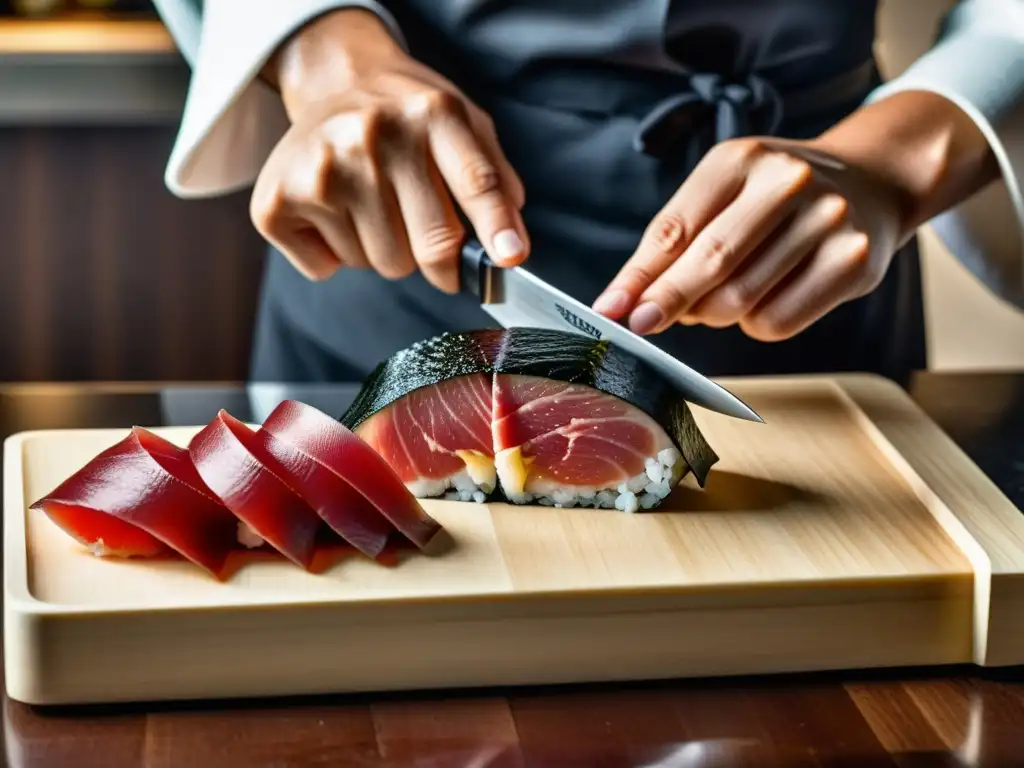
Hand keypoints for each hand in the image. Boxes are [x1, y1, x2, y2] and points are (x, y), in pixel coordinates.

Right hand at [251, 9, 527, 292]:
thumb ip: (494, 177)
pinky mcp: (278, 198)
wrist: (336, 82)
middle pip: (430, 247)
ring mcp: (323, 168)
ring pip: (380, 264)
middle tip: (424, 234)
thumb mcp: (465, 123)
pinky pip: (326, 268)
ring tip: (372, 205)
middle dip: (437, 259)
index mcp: (432, 114)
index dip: (496, 227)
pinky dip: (333, 256)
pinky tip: (334, 213)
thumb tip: (510, 242)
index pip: (475, 182)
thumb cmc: (408, 116)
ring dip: (382, 251)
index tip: (509, 258)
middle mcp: (374, 135)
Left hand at [593, 137, 904, 340]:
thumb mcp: (723, 193)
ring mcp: (826, 220)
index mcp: (741, 159)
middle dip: (669, 301)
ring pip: (741, 300)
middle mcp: (787, 181)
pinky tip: (761, 302)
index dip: (638, 275)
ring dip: (713, 314)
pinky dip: (755, 324)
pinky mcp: (852, 262)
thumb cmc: (776, 197)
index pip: (675, 228)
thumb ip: (675, 241)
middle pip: (711, 262)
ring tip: (716, 300)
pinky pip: (778, 321)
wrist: (871, 182)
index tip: (612, 309)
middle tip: (644, 324)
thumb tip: (626, 302)